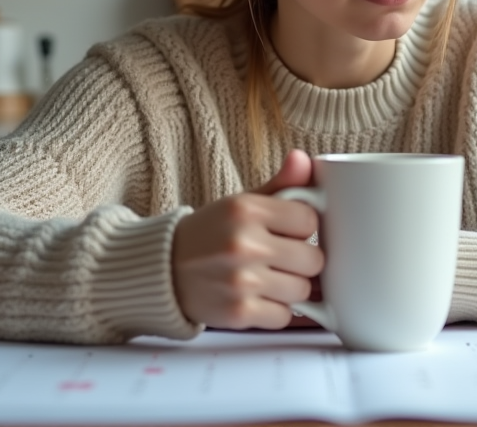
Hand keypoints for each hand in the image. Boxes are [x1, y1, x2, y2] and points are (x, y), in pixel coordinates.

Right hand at [172, 149, 323, 328]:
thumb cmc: (210, 234)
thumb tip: (304, 159)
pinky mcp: (238, 313)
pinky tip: (256, 297)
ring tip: (265, 278)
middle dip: (300, 261)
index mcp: (246, 209)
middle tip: (277, 258)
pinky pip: (284, 317)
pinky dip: (274, 311)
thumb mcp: (242, 202)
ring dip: (289, 288)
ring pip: (302, 290)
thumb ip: (280, 185)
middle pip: (313, 259)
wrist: (162, 269)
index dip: (302, 228)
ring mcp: (241, 281)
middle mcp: (244, 243)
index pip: (310, 220)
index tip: (286, 231)